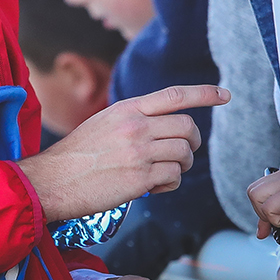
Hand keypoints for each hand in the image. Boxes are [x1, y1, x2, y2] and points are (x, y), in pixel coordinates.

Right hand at [16, 85, 229, 220]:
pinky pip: (174, 177)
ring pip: (185, 153)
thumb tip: (166, 126)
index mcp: (127, 108)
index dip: (204, 93)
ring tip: (162, 171)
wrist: (55, 179)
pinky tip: (152, 186)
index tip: (224, 94)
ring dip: (181, 165)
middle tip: (182, 153)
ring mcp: (139, 151)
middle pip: (187, 127)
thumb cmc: (79, 154)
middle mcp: (135, 126)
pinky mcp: (141, 178)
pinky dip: (169, 183)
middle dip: (192, 141)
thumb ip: (134, 118)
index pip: (174, 95)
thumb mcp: (104, 122)